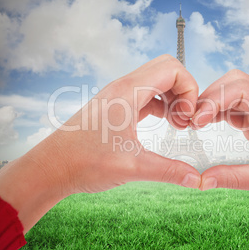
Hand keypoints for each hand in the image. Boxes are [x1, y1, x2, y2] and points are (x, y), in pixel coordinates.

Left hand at [0, 54, 200, 232]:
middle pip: (167, 69)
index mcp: (128, 92)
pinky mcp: (115, 106)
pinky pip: (146, 95)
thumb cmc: (84, 162)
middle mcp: (124, 86)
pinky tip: (163, 124)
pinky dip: (161, 104)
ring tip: (177, 124)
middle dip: (184, 91)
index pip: (173, 69)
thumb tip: (197, 180)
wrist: (51, 167)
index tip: (188, 118)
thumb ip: (169, 171)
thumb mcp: (132, 167)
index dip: (190, 90)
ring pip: (156, 81)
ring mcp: (118, 95)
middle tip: (185, 119)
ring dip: (173, 98)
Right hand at [191, 69, 248, 243]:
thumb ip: (234, 178)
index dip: (215, 100)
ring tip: (196, 121)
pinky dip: (220, 112)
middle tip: (192, 119)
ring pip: (235, 92)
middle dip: (211, 96)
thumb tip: (202, 179)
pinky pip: (238, 107)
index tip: (197, 120)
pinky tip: (208, 123)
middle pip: (236, 82)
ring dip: (214, 103)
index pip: (241, 88)